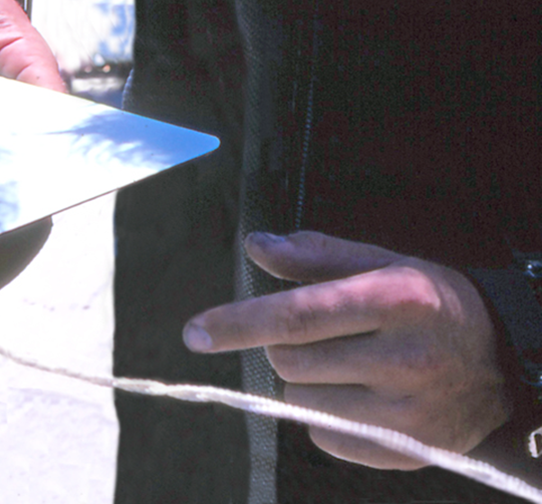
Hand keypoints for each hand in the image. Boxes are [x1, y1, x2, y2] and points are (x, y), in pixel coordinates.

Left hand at [182, 229, 510, 467]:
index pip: (298, 314)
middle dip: (283, 342)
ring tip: (346, 360)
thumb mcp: (383, 262)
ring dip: (304, 377)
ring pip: (302, 399)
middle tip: (319, 330)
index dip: (239, 323)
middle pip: (291, 359)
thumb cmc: (432, 301)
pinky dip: (326, 414)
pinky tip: (360, 392)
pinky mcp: (403, 452)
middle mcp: (402, 358)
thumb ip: (315, 255)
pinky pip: (325, 436)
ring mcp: (405, 413)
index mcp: (394, 299)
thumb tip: (256, 246)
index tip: (194, 332)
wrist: (504, 362)